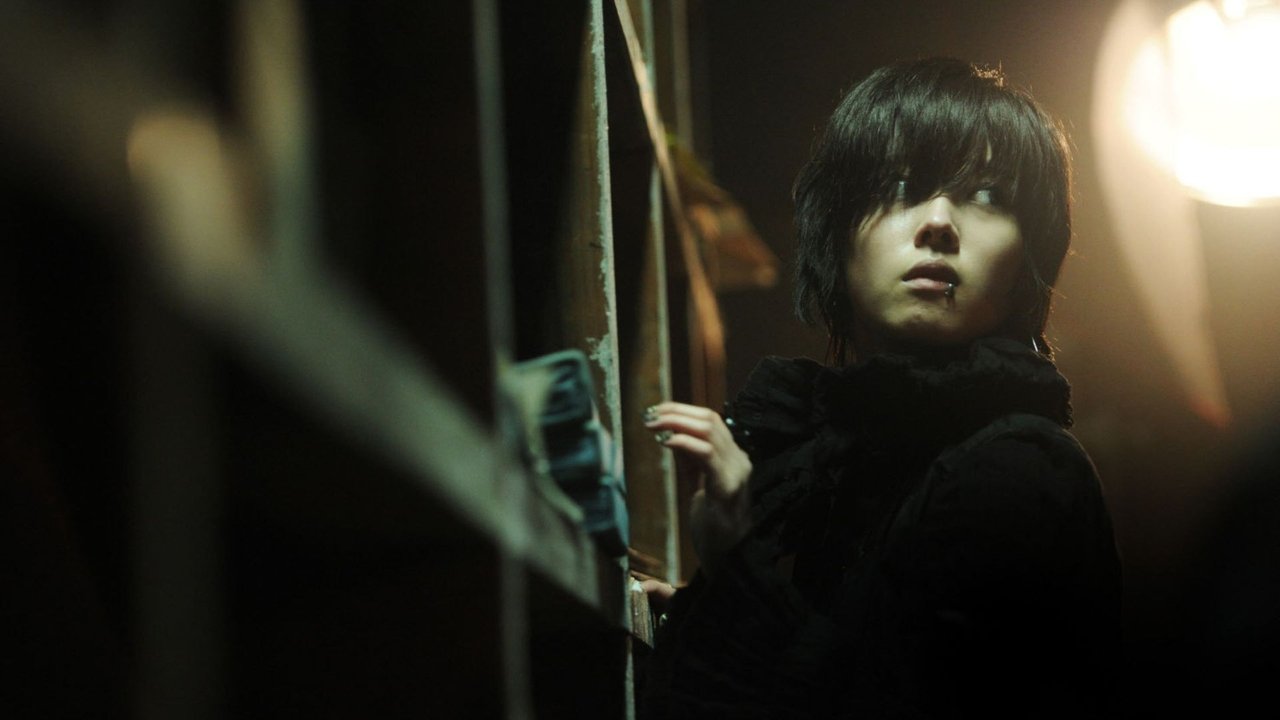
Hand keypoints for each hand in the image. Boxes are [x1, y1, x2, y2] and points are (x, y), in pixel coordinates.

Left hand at [645, 402, 751, 572]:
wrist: (729, 560)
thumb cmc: (713, 528)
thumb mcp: (699, 486)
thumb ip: (690, 463)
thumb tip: (670, 436)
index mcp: (733, 459)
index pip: (711, 421)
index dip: (682, 411)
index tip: (656, 411)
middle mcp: (739, 460)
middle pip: (710, 419)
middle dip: (676, 412)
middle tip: (649, 416)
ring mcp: (736, 473)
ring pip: (709, 430)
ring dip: (676, 422)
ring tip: (653, 424)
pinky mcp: (727, 488)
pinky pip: (706, 454)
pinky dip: (684, 442)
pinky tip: (666, 442)